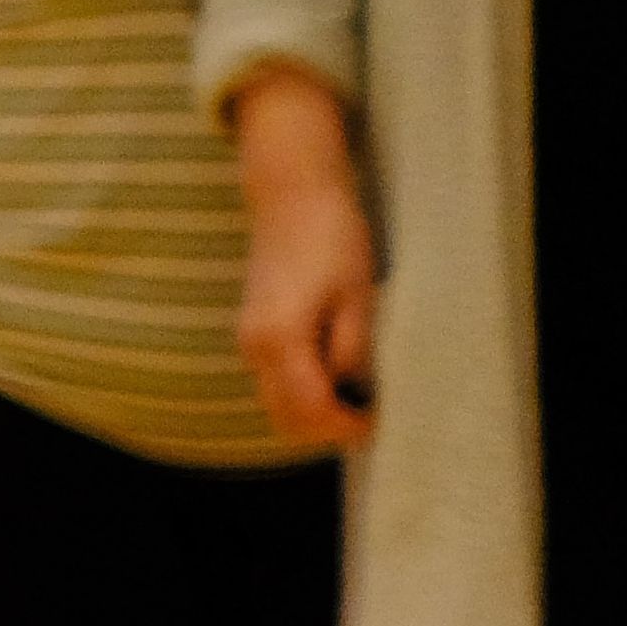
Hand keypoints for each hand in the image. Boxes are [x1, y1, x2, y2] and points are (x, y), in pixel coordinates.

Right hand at [228, 75, 380, 451]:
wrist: (292, 196)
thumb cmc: (333, 239)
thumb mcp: (357, 299)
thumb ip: (350, 354)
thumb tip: (353, 393)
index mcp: (280, 340)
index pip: (310, 410)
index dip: (346, 427)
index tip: (379, 423)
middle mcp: (253, 348)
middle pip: (285, 418)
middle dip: (327, 429)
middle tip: (369, 416)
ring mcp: (247, 341)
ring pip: (276, 404)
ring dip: (314, 413)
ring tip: (357, 397)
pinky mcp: (252, 332)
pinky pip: (274, 382)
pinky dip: (302, 394)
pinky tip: (337, 376)